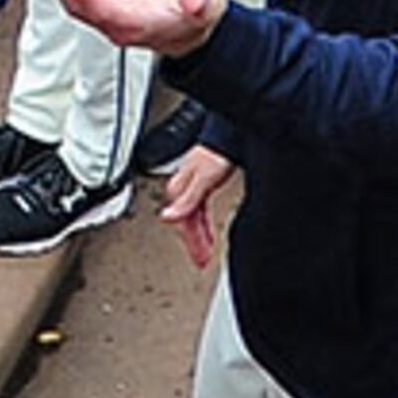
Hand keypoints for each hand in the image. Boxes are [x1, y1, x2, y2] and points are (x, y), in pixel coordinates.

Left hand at [35, 0, 226, 58]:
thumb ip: (201, 2)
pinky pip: (84, 4)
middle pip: (82, 8)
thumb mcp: (208, 5)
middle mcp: (121, 28)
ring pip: (79, 7)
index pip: (100, 8)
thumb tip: (193, 0)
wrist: (198, 34)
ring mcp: (114, 24)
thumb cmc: (200, 19)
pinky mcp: (112, 17)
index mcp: (138, 25)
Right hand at [162, 145, 237, 268]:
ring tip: (206, 251)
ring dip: (199, 236)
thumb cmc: (217, 153)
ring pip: (193, 218)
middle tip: (202, 260)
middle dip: (195, 243)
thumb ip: (187, 200)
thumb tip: (167, 217)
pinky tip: (207, 230)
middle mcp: (182, 189)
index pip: (182, 223)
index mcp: (179, 190)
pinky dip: (202, 224)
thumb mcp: (203, 179)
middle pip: (186, 223)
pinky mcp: (202, 185)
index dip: (192, 243)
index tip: (200, 260)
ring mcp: (192, 187)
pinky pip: (199, 211)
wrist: (230, 137)